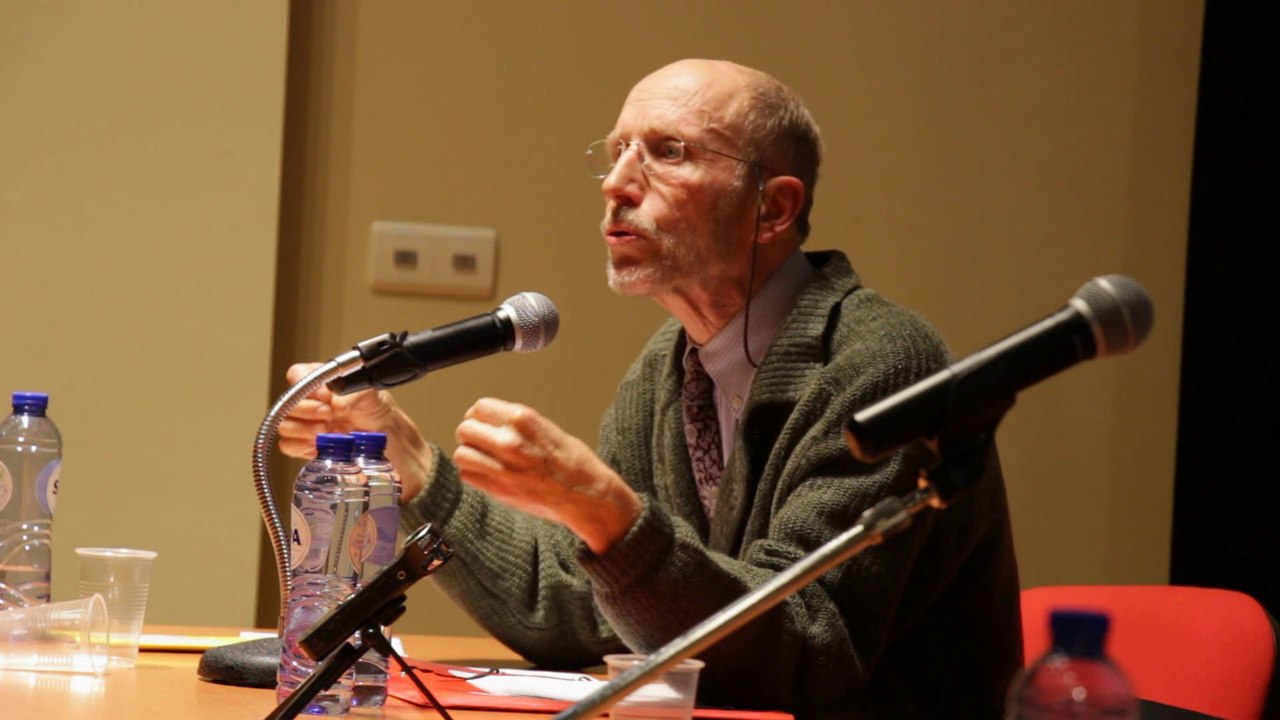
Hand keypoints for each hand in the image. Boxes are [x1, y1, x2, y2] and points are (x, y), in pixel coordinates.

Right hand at [277, 362, 431, 500]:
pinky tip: (318, 445)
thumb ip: (356, 390)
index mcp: (329, 387)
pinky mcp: (311, 451)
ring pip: (285, 424)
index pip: (299, 374)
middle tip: (328, 415)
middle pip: (288, 401)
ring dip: (302, 428)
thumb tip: (337, 397)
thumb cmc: (387, 423)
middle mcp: (316, 406)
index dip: (305, 382)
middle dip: (306, 408)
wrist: (398, 454)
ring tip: (326, 430)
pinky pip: (289, 447)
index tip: (325, 394)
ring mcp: (312, 428)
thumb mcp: (376, 398)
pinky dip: (300, 445)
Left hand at [453, 398, 640, 554]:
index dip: (478, 416)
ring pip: (461, 453)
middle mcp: (510, 440)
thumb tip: (492, 423)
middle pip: (465, 429)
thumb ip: (517, 424)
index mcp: (523, 419)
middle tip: (479, 443)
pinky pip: (467, 475)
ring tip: (481, 459)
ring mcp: (502, 466)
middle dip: (471, 435)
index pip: (479, 408)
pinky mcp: (499, 489)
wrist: (587, 496)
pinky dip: (473, 474)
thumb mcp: (547, 428)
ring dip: (469, 455)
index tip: (482, 424)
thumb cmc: (574, 463)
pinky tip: (487, 474)